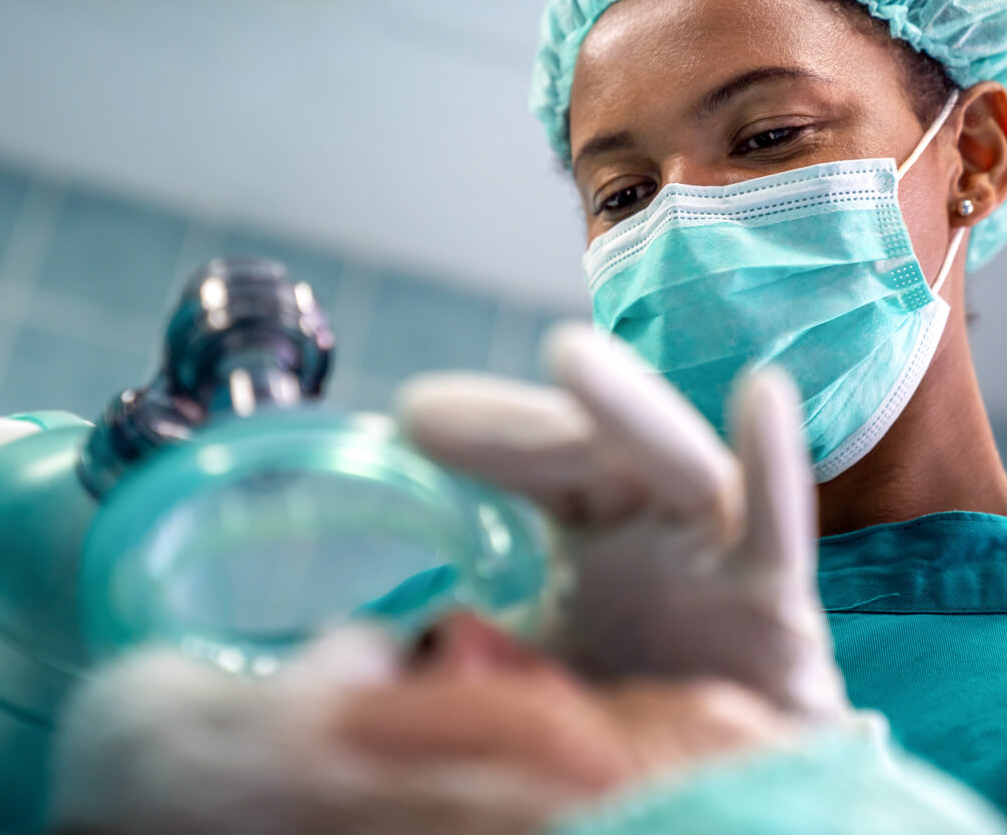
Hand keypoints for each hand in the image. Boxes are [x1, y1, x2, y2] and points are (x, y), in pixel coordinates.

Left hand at [396, 323, 846, 722]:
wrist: (730, 795)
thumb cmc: (633, 717)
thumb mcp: (532, 684)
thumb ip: (470, 654)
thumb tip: (368, 651)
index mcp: (588, 535)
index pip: (529, 467)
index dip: (475, 439)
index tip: (407, 419)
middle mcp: (650, 529)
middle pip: (588, 454)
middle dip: (513, 427)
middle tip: (431, 411)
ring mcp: (717, 556)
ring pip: (678, 468)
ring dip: (627, 412)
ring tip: (566, 355)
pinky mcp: (778, 606)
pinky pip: (777, 536)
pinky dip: (774, 469)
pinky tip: (762, 397)